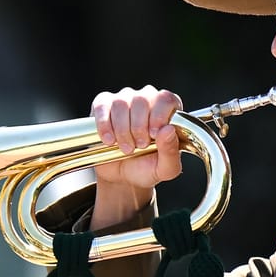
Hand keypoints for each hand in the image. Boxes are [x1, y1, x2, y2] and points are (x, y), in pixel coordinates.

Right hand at [89, 86, 182, 226]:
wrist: (123, 178)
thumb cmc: (147, 169)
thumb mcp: (165, 170)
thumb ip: (173, 154)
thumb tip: (169, 131)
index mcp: (168, 110)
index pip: (168, 98)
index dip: (161, 115)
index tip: (156, 137)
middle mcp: (147, 98)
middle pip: (144, 98)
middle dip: (141, 126)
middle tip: (140, 147)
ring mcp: (124, 99)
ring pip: (123, 102)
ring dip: (124, 129)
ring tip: (125, 149)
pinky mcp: (103, 104)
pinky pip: (103, 105)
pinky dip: (105, 125)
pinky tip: (109, 141)